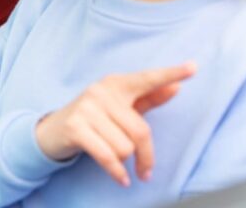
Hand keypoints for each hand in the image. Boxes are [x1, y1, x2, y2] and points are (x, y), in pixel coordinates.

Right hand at [34, 62, 195, 186]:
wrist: (52, 131)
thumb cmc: (94, 118)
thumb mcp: (120, 107)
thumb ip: (148, 97)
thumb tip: (176, 88)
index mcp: (116, 83)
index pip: (147, 79)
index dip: (171, 74)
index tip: (193, 68)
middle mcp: (101, 91)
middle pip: (140, 131)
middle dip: (145, 156)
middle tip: (145, 170)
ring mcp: (86, 108)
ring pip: (125, 146)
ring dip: (123, 161)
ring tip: (113, 158)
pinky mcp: (76, 127)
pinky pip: (108, 156)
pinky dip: (117, 172)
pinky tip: (122, 178)